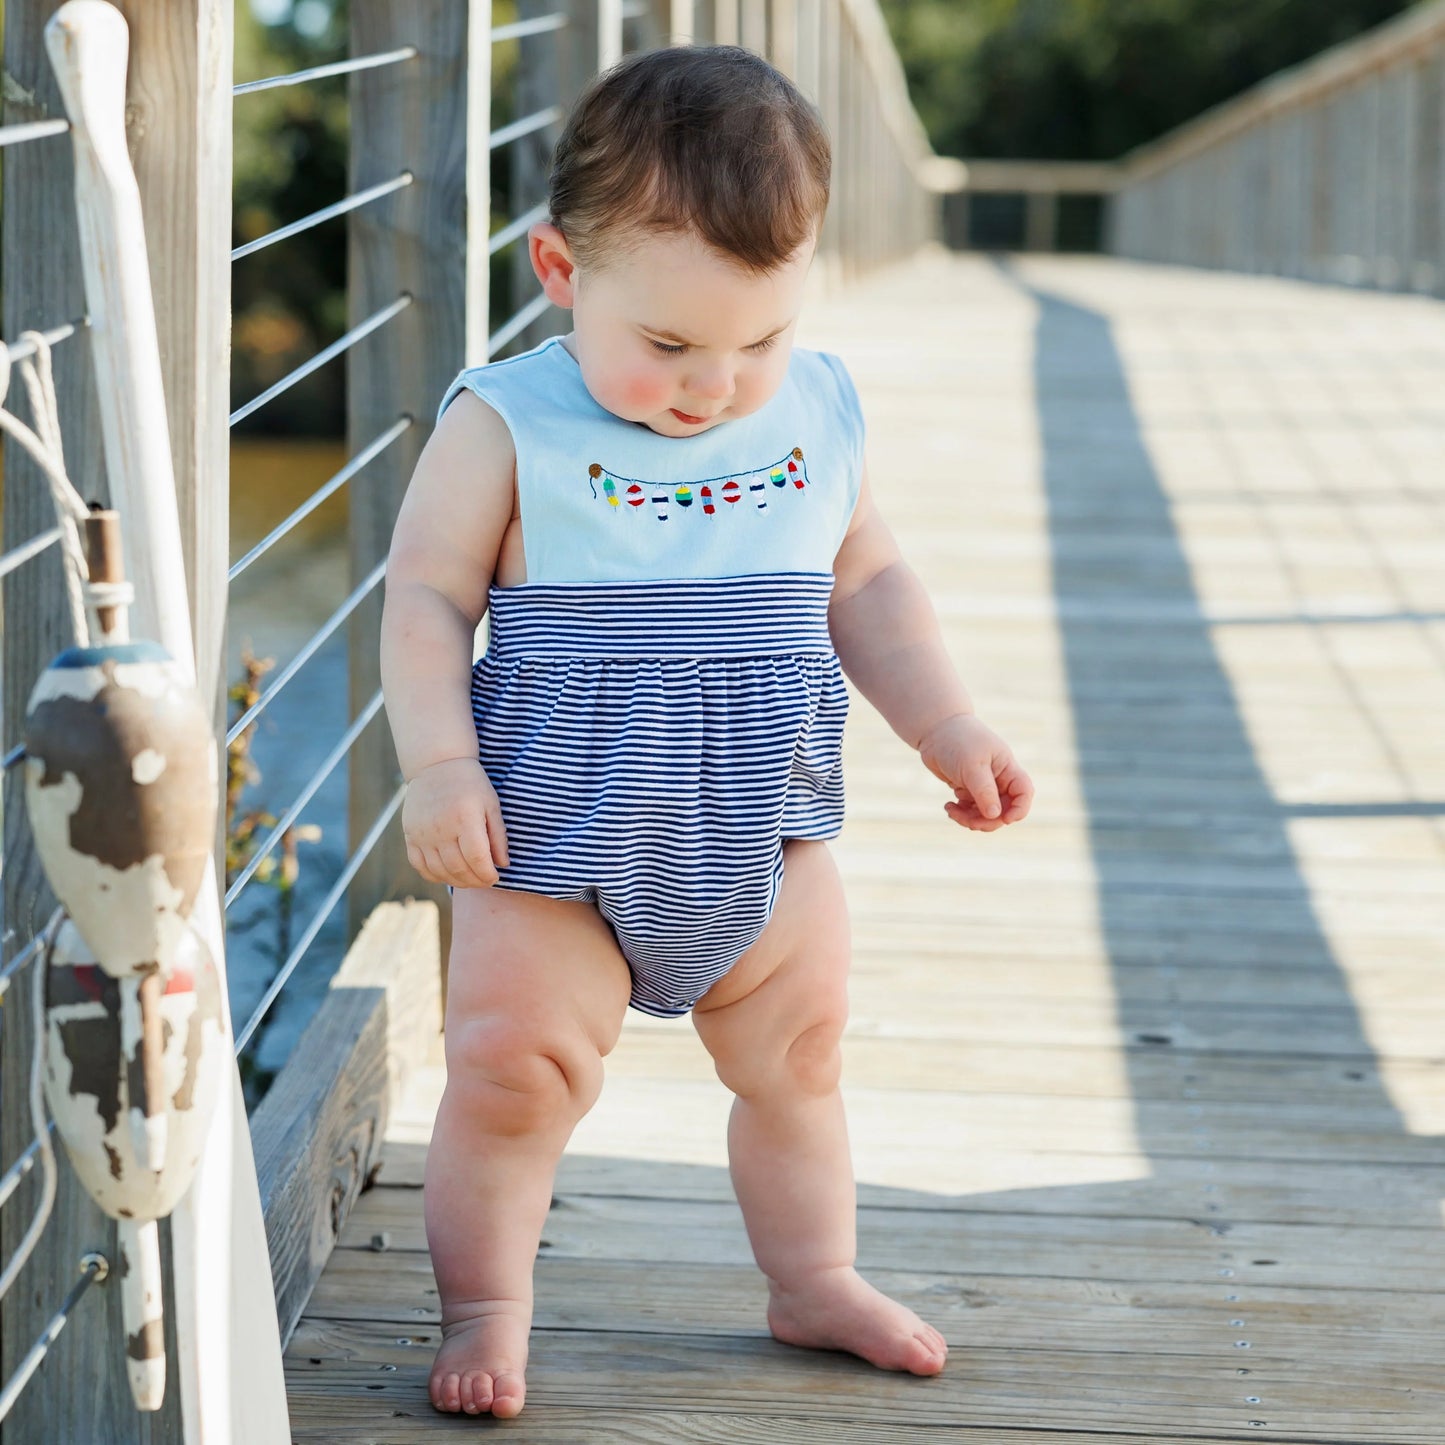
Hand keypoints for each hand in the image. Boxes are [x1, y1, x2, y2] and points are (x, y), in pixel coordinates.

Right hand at [401, 757, 509, 887]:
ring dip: (457, 881)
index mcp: (465, 818)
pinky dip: (434, 875)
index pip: (477, 859)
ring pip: (439, 871)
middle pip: (458, 869)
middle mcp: (441, 828)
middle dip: (475, 881)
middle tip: (484, 880)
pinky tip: (447, 873)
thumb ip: (498, 836)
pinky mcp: (410, 835)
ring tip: (469, 878)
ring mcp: (422, 833)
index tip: (495, 876)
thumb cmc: (470, 784)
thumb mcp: (491, 804)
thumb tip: (503, 864)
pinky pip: (419, 865)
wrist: (437, 764)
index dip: (488, 874)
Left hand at [918, 714, 1033, 832]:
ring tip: (951, 810)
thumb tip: (995, 816)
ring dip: (970, 819)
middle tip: (968, 822)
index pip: (1024, 792)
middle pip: (1004, 809)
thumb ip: (984, 790)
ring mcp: (983, 785)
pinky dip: (961, 813)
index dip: (1019, 809)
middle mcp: (998, 778)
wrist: (934, 729)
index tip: (1004, 819)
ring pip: (985, 813)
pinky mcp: (968, 789)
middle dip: (987, 820)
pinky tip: (949, 806)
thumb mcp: (971, 765)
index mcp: (1006, 767)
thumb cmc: (956, 741)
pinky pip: (970, 810)